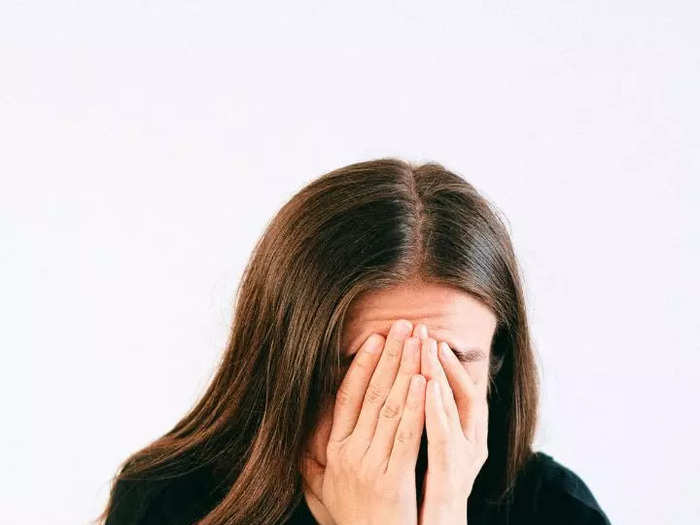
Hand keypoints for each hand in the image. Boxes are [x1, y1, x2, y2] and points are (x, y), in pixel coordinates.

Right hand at [302, 320, 425, 524]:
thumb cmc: (353, 521)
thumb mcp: (325, 490)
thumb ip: (313, 463)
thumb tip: (301, 441)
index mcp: (335, 450)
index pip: (347, 397)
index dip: (362, 365)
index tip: (376, 338)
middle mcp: (348, 454)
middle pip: (372, 394)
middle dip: (391, 356)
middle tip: (405, 325)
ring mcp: (369, 467)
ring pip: (391, 408)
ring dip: (406, 370)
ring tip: (419, 342)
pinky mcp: (391, 481)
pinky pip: (405, 437)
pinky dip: (415, 407)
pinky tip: (424, 381)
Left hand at [414, 327, 488, 524]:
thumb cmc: (422, 503)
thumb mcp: (420, 460)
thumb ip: (416, 430)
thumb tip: (400, 399)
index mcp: (459, 440)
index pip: (452, 392)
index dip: (439, 364)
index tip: (422, 336)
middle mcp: (468, 447)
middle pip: (457, 393)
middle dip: (438, 360)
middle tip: (424, 329)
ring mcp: (463, 463)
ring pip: (455, 410)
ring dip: (441, 375)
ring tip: (428, 346)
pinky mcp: (453, 481)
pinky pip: (444, 441)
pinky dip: (437, 410)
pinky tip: (427, 386)